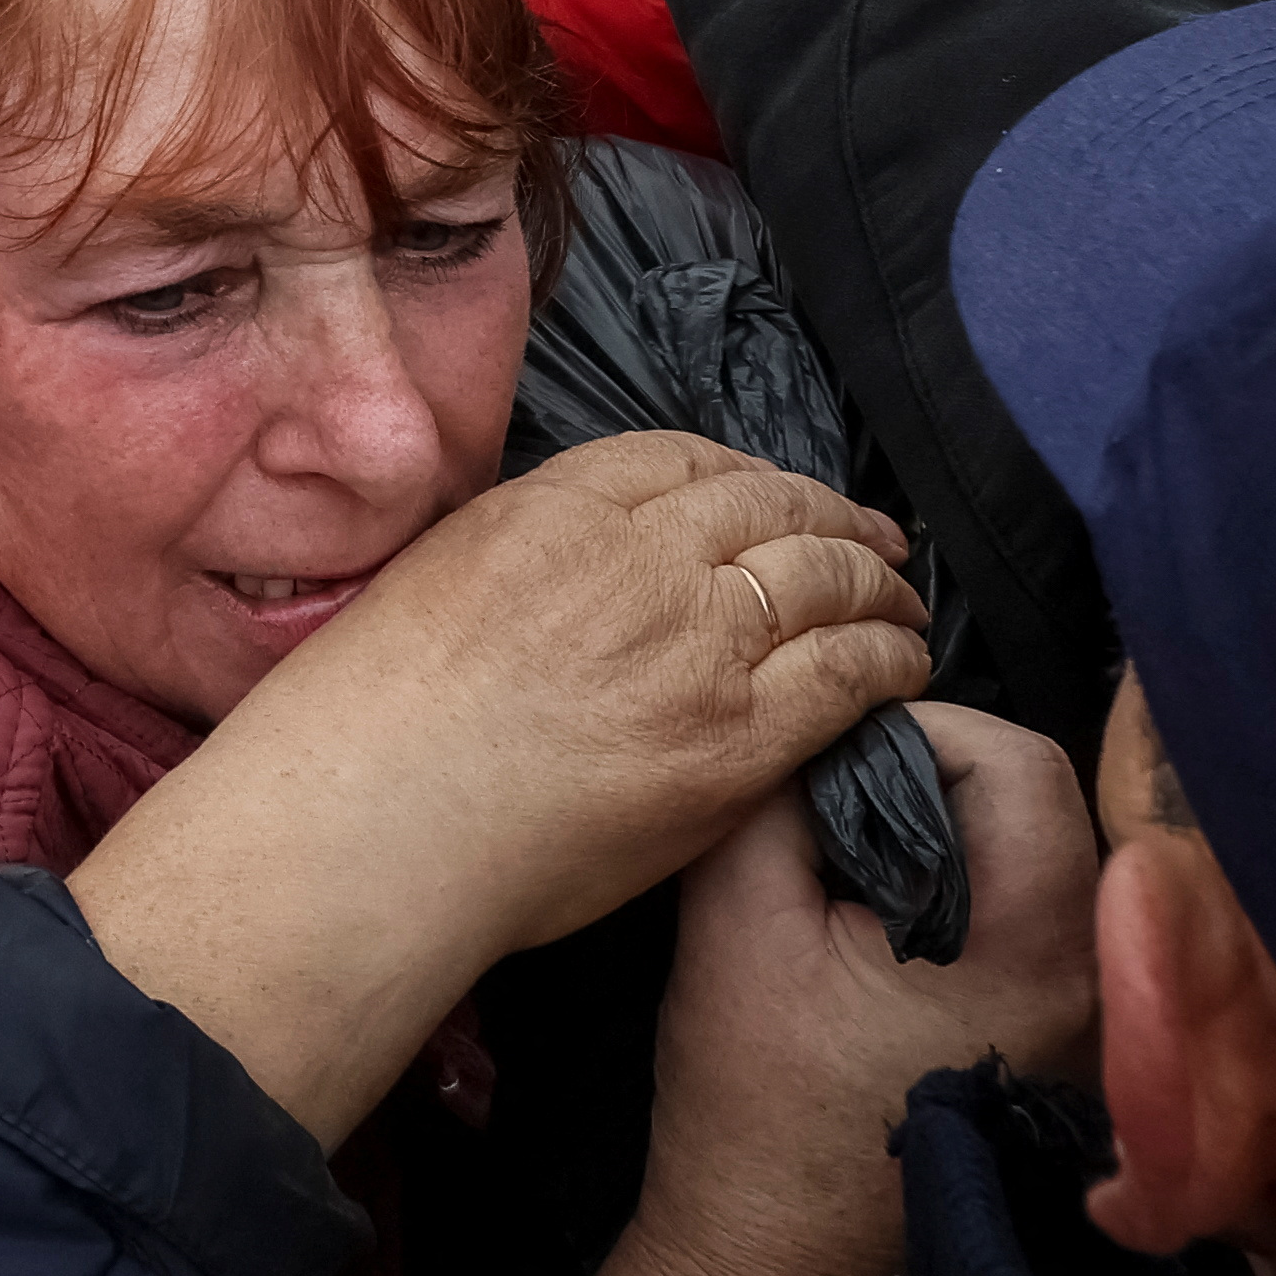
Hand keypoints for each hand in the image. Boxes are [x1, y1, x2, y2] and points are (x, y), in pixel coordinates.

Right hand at [67, 432, 926, 1147]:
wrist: (376, 817)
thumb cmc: (370, 719)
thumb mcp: (434, 576)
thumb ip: (523, 552)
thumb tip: (574, 563)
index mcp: (554, 507)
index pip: (681, 458)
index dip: (745, 475)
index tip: (769, 495)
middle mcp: (639, 556)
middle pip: (770, 507)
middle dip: (833, 518)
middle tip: (871, 539)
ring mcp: (697, 642)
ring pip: (826, 580)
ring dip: (877, 584)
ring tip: (901, 602)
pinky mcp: (736, 737)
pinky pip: (846, 674)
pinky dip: (888, 661)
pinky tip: (904, 667)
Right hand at [586, 704, 1097, 1275]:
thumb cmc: (755, 1114)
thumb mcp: (733, 928)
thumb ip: (773, 801)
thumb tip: (808, 723)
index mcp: (1033, 952)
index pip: (1022, 762)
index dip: (923, 730)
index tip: (840, 755)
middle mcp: (1097, 990)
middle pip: (1045, 810)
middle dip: (937, 782)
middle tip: (841, 804)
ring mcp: (1095, 1036)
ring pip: (1044, 867)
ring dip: (957, 842)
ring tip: (858, 869)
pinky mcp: (1069, 1063)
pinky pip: (1040, 933)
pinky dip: (972, 904)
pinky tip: (892, 935)